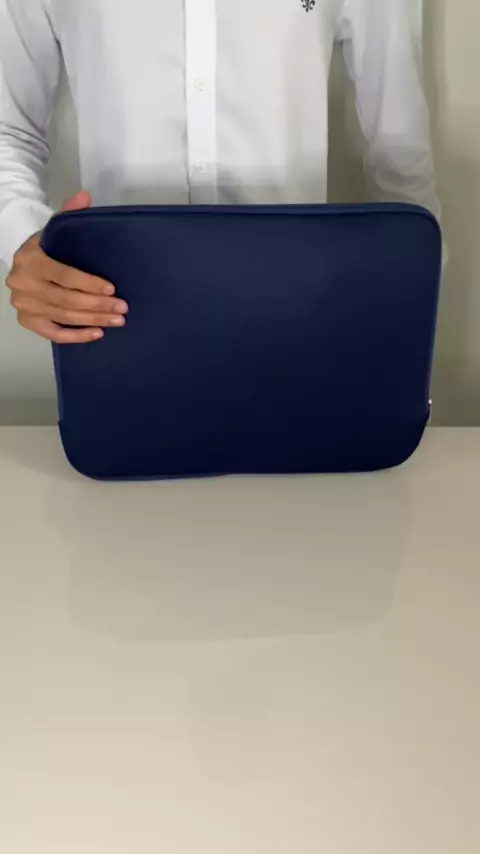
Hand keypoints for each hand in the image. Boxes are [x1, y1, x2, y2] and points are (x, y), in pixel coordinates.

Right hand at [6, 191, 127, 343]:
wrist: (23, 261)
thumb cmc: (46, 247)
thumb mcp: (56, 228)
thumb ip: (70, 213)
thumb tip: (85, 196)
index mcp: (30, 259)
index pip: (64, 275)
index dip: (89, 284)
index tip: (112, 289)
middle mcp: (22, 283)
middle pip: (66, 299)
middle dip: (97, 305)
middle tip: (122, 308)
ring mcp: (23, 305)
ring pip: (63, 316)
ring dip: (93, 320)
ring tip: (116, 320)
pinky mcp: (27, 321)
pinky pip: (54, 334)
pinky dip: (77, 336)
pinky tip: (97, 334)